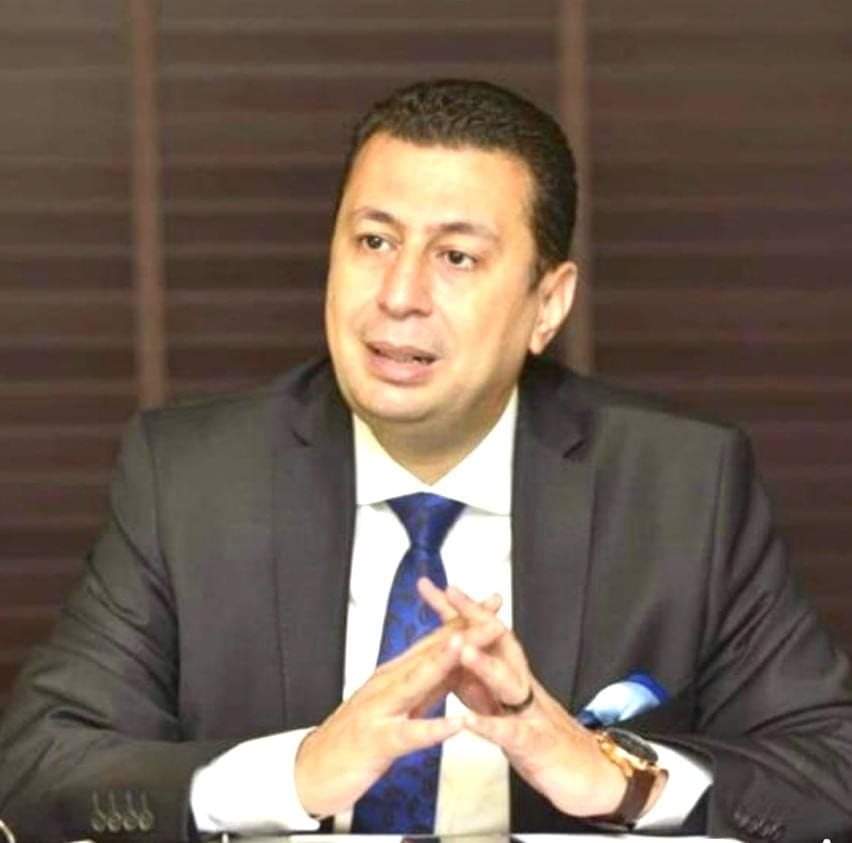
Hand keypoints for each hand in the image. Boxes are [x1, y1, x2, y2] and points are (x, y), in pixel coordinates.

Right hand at [294, 609, 500, 817]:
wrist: (314, 769)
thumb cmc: (358, 737)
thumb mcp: (397, 703)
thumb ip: (425, 684)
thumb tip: (456, 662)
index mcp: (396, 673)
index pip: (436, 641)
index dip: (465, 621)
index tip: (491, 603)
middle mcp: (388, 684)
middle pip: (431, 653)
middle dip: (463, 632)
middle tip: (491, 613)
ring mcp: (381, 710)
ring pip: (416, 682)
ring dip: (440, 663)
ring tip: (464, 646)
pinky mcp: (377, 742)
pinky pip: (408, 734)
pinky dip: (431, 728)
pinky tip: (454, 724)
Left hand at [419, 583, 632, 818]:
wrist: (591, 777)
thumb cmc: (543, 740)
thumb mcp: (508, 707)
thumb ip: (483, 684)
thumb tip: (456, 658)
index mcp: (514, 676)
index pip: (487, 634)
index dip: (462, 609)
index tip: (436, 585)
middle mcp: (524, 686)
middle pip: (501, 643)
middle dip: (475, 616)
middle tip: (451, 592)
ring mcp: (531, 713)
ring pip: (508, 682)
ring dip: (483, 663)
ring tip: (460, 646)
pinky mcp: (534, 746)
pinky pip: (510, 733)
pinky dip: (488, 725)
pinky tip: (466, 719)